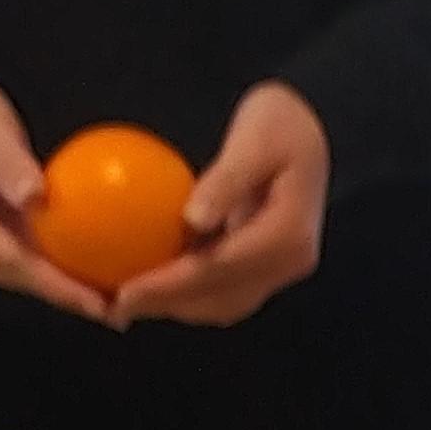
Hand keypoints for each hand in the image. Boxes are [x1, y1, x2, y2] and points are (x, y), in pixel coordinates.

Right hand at [0, 77, 109, 320]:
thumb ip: (9, 164)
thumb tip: (36, 198)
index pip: (11, 263)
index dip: (54, 286)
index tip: (94, 302)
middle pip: (20, 278)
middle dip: (67, 298)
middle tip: (118, 313)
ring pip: (26, 275)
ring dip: (67, 290)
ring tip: (115, 304)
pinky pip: (30, 259)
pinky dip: (62, 268)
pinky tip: (98, 274)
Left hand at [111, 82, 330, 326]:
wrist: (316, 125)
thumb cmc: (281, 123)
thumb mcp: (255, 139)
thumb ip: (225, 181)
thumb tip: (192, 220)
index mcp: (288, 235)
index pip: (220, 269)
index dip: (170, 286)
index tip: (124, 292)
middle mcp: (290, 261)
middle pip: (220, 299)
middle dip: (166, 306)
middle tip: (114, 306)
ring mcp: (281, 267)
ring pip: (222, 303)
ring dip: (175, 306)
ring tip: (126, 302)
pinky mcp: (268, 264)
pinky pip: (224, 289)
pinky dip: (188, 292)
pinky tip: (153, 281)